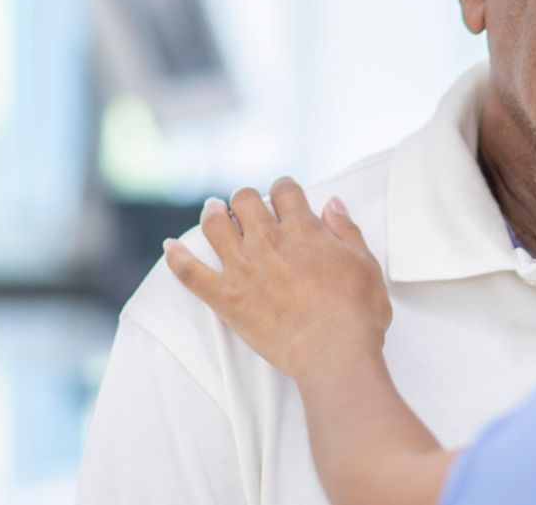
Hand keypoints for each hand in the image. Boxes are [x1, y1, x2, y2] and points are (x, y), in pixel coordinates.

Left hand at [164, 177, 392, 377]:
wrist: (332, 348)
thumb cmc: (355, 310)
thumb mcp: (364, 262)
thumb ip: (346, 229)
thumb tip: (332, 204)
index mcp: (302, 229)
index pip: (285, 191)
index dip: (284, 188)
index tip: (284, 193)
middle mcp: (267, 241)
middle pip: (245, 201)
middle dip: (246, 198)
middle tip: (247, 205)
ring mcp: (243, 268)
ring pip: (215, 226)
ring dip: (213, 213)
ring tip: (213, 210)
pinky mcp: (226, 297)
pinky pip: (190, 272)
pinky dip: (177, 258)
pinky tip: (170, 247)